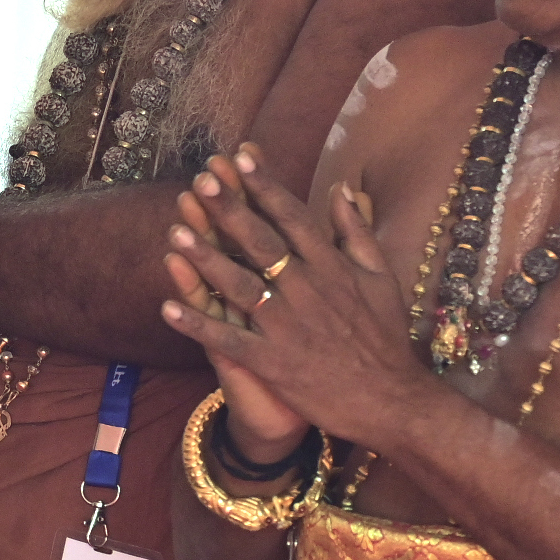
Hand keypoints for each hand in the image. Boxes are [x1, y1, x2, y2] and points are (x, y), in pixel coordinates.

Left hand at [158, 142, 424, 446]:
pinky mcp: (273, 362)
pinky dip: (198, 325)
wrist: (392, 401)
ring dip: (206, 260)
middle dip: (230, 211)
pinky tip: (167, 308)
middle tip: (200, 180)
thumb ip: (357, 231)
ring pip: (241, 286)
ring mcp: (289, 327)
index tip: (240, 158)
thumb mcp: (381, 277)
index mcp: (333, 268)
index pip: (294, 218)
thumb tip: (340, 187)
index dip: (265, 187)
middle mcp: (309, 291)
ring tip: (176, 232)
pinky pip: (229, 340)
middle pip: (262, 244)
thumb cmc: (385, 336)